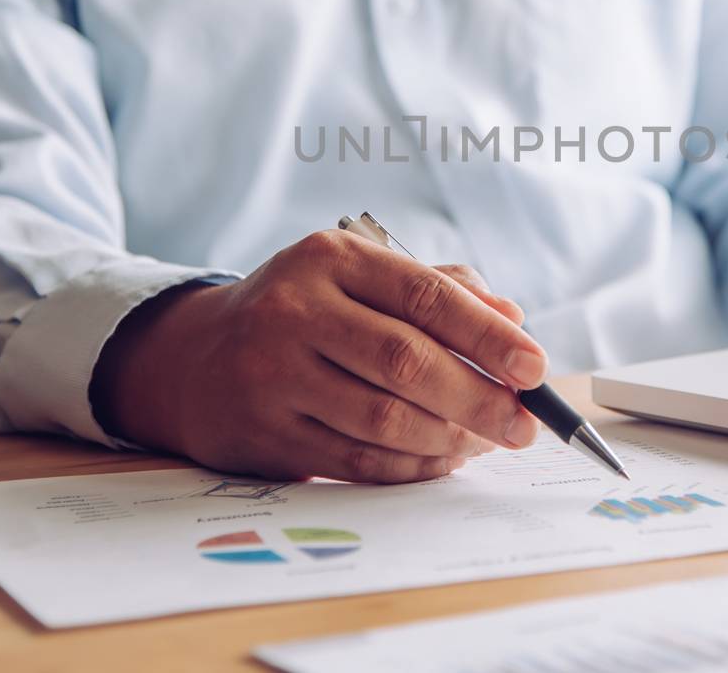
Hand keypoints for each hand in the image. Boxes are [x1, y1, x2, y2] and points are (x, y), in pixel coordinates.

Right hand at [90, 230, 544, 482]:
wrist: (192, 357)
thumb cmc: (301, 312)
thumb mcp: (357, 277)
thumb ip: (438, 289)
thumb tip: (513, 320)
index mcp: (331, 259)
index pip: (425, 295)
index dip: (487, 335)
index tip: (534, 367)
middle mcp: (296, 311)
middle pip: (407, 362)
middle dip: (479, 398)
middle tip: (522, 424)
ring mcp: (274, 374)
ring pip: (384, 418)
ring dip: (449, 439)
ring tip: (484, 443)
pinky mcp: (265, 432)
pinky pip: (357, 460)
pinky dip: (410, 467)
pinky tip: (440, 460)